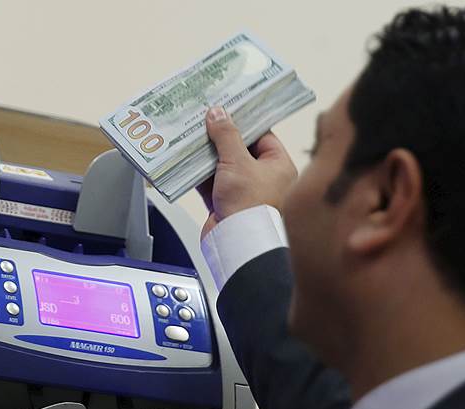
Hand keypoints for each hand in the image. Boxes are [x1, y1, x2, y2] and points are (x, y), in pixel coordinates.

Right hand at [197, 106, 296, 237]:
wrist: (237, 243)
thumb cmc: (249, 205)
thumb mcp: (238, 162)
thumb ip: (226, 136)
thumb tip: (218, 113)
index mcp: (278, 166)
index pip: (262, 135)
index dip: (243, 122)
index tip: (226, 109)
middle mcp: (263, 178)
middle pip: (239, 149)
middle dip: (220, 137)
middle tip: (203, 118)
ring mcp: (243, 191)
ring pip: (222, 166)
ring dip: (206, 155)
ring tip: (190, 135)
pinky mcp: (225, 204)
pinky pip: (211, 183)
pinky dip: (198, 173)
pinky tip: (185, 160)